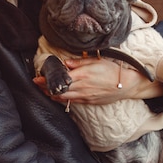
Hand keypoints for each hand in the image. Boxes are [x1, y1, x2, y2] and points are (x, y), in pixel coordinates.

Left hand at [33, 58, 162, 104]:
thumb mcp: (95, 61)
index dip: (47, 80)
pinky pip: (72, 102)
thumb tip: (65, 63)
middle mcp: (81, 87)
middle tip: (36, 85)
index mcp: (82, 75)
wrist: (126, 84)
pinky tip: (58, 97)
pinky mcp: (88, 101)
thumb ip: (79, 62)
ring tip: (44, 91)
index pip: (59, 79)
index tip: (37, 78)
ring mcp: (84, 96)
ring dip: (52, 94)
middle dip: (45, 88)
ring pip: (63, 97)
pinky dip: (62, 99)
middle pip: (58, 89)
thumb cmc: (112, 70)